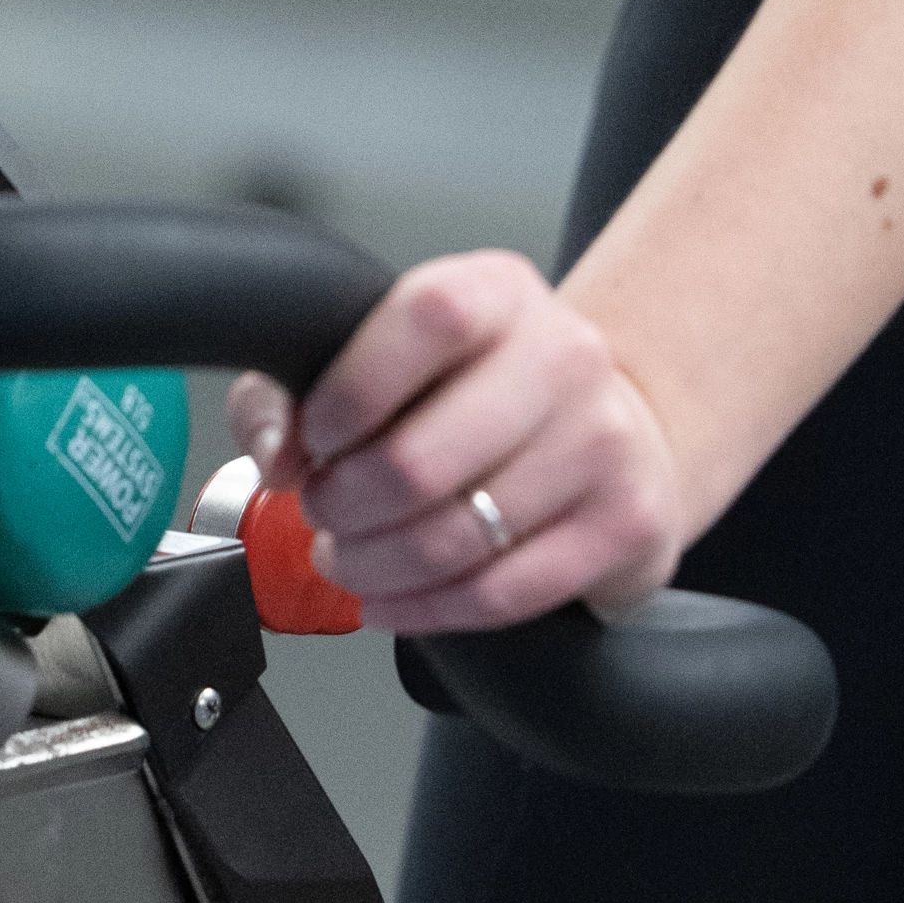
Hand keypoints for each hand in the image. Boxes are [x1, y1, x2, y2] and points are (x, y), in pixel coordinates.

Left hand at [224, 248, 687, 631]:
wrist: (618, 429)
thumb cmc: (483, 395)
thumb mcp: (395, 354)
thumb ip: (298, 384)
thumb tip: (277, 449)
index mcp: (501, 292)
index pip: (426, 317)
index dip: (351, 390)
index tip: (316, 437)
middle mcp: (565, 356)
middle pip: (420, 457)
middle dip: (343, 506)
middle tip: (324, 514)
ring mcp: (604, 441)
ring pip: (454, 538)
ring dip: (374, 565)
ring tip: (350, 558)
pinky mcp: (626, 524)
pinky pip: (501, 593)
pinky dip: (427, 610)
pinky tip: (394, 597)